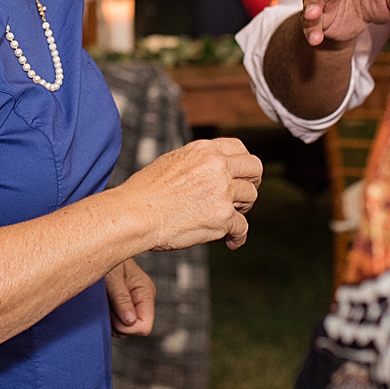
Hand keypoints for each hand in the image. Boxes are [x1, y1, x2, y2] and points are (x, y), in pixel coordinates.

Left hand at [104, 258, 154, 335]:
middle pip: (134, 329)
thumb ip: (121, 299)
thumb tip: (130, 321)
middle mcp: (143, 299)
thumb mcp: (112, 278)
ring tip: (103, 301)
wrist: (100, 246)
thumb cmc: (106, 256)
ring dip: (111, 320)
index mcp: (145, 291)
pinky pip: (119, 322)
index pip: (144, 326)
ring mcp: (135, 302)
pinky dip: (109, 317)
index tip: (113, 314)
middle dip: (117, 323)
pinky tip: (103, 303)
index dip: (127, 327)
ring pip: (125, 328)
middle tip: (105, 304)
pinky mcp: (125, 303)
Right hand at [122, 138, 262, 251]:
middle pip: (254, 169)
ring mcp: (222, 192)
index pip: (239, 148)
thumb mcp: (172, 162)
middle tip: (242, 196)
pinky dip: (238, 236)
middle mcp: (217, 166)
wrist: (135, 215)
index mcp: (204, 150)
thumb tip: (209, 170)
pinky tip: (231, 240)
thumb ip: (197, 163)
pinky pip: (243, 227)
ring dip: (242, 209)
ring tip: (227, 217)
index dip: (242, 164)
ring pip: (251, 197)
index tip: (241, 176)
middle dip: (251, 183)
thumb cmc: (145, 192)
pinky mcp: (223, 217)